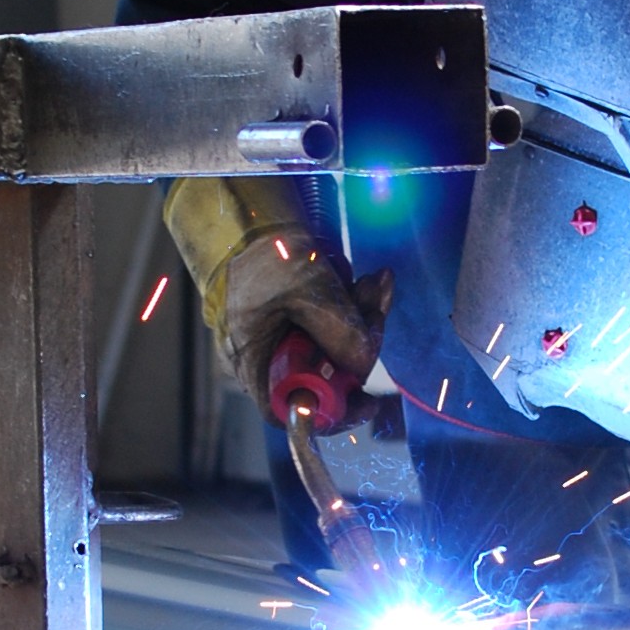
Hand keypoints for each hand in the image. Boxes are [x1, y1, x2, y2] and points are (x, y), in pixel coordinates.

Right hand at [217, 232, 389, 417]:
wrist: (251, 217)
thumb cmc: (265, 253)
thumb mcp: (309, 291)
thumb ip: (341, 333)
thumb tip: (366, 364)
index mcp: (253, 362)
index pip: (292, 411)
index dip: (332, 412)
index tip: (368, 402)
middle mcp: (265, 358)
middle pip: (323, 375)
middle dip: (357, 345)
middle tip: (377, 311)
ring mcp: (280, 337)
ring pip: (332, 346)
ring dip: (361, 318)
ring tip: (375, 283)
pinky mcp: (296, 317)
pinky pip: (330, 324)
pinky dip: (350, 306)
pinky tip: (364, 282)